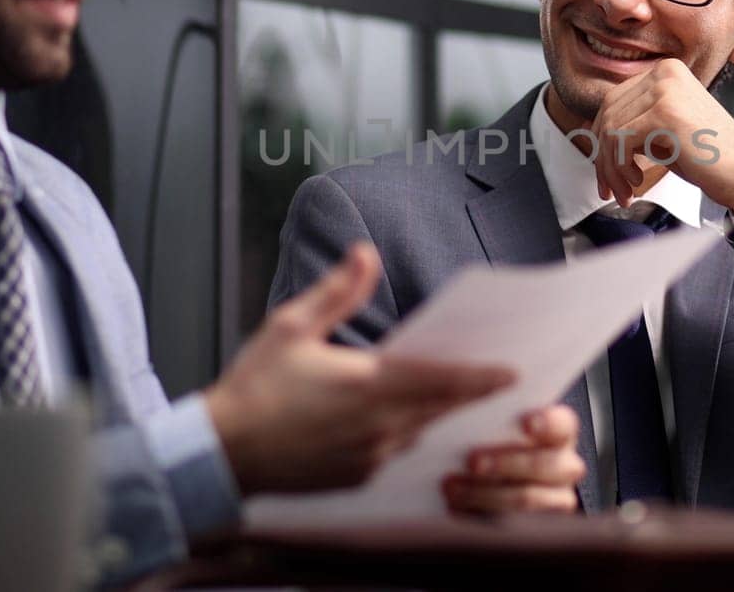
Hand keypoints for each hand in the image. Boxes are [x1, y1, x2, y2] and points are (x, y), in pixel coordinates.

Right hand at [206, 243, 514, 495]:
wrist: (221, 454)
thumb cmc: (253, 388)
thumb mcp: (290, 326)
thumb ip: (336, 291)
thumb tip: (364, 254)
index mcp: (368, 386)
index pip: (443, 381)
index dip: (481, 377)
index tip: (512, 372)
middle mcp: (378, 427)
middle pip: (442, 409)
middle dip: (472, 396)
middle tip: (501, 382)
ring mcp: (370, 458)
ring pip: (422, 433)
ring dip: (442, 417)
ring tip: (461, 399)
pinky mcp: (357, 479)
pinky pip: (398, 456)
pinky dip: (410, 437)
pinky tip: (411, 424)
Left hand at [442, 405, 585, 514]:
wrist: (476, 479)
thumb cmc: (482, 441)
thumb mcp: (489, 422)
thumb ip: (491, 410)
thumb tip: (479, 388)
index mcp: (559, 432)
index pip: (562, 424)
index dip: (546, 423)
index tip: (524, 422)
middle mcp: (565, 465)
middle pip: (544, 465)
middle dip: (506, 462)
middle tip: (471, 460)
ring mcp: (556, 499)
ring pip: (527, 499)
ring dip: (486, 493)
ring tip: (451, 487)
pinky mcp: (538, 527)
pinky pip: (513, 526)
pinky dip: (481, 515)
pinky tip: (455, 507)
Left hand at [589, 59, 733, 218]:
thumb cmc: (708, 156)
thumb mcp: (663, 130)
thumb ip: (634, 123)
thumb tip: (590, 133)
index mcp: (665, 71)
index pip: (612, 102)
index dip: (601, 140)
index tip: (605, 172)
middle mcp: (664, 72)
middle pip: (607, 114)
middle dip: (603, 157)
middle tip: (610, 187)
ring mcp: (665, 89)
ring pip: (610, 130)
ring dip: (611, 168)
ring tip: (625, 190)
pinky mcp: (665, 112)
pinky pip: (620, 141)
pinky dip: (620, 167)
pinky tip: (637, 183)